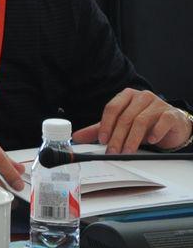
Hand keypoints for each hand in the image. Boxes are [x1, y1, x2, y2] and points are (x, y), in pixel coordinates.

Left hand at [73, 88, 191, 152]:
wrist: (171, 125)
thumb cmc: (144, 123)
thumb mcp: (120, 125)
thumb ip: (99, 130)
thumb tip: (77, 137)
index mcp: (126, 96)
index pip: (112, 108)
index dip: (105, 124)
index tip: (102, 140)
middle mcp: (141, 97)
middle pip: (125, 117)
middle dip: (117, 137)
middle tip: (113, 151)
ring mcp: (157, 103)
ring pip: (141, 120)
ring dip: (132, 138)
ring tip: (127, 151)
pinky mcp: (171, 113)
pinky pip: (162, 121)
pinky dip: (155, 131)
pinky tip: (150, 141)